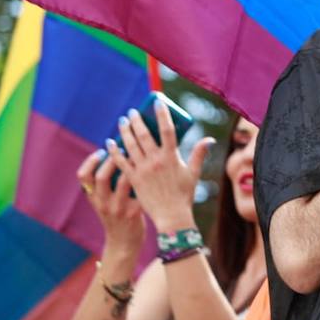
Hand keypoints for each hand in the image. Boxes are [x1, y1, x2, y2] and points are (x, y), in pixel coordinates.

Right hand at [77, 148, 143, 254]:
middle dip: (112, 160)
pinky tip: (153, 171)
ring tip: (139, 157)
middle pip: (101, 177)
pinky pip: (139, 192)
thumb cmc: (115, 217)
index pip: (83, 176)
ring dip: (131, 167)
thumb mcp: (102, 203)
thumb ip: (103, 187)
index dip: (90, 162)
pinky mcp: (133, 213)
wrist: (123, 243)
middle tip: (122, 149)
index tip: (100, 151)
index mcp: (93, 198)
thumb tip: (111, 158)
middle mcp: (102, 203)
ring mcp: (117, 208)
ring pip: (123, 182)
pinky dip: (145, 180)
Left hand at [106, 101, 212, 233]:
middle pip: (144, 135)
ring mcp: (143, 170)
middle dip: (137, 121)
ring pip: (131, 145)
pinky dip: (114, 151)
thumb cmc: (184, 195)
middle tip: (132, 112)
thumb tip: (209, 139)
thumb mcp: (194, 173)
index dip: (162, 114)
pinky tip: (109, 142)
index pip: (167, 130)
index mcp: (172, 157)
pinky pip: (121, 162)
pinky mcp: (133, 179)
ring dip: (125, 131)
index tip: (158, 102)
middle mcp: (156, 161)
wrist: (171, 216)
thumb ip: (199, 154)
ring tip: (122, 121)